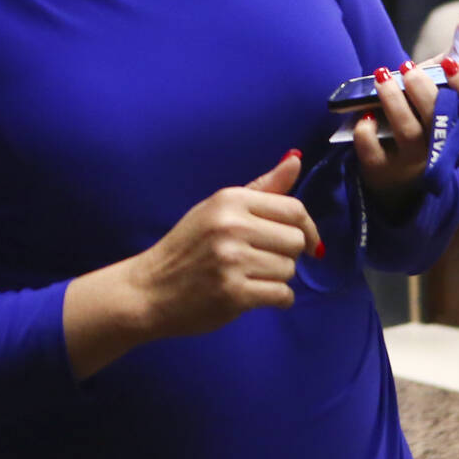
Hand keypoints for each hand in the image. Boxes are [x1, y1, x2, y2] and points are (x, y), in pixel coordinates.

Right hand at [127, 153, 322, 339]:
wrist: (150, 289)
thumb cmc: (187, 246)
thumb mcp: (219, 208)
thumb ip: (262, 187)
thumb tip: (296, 158)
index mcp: (230, 200)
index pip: (294, 209)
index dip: (308, 228)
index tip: (307, 242)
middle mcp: (232, 225)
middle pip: (296, 241)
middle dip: (287, 255)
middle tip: (263, 260)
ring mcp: (232, 261)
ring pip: (290, 270)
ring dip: (278, 278)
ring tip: (251, 277)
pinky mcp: (234, 294)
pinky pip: (282, 296)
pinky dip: (277, 300)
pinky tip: (255, 295)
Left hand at [353, 59, 458, 213]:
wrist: (390, 167)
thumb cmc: (418, 118)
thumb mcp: (435, 90)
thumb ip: (452, 59)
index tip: (450, 65)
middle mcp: (441, 146)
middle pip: (442, 119)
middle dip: (423, 89)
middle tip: (407, 68)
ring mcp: (412, 162)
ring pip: (409, 132)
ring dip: (394, 100)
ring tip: (381, 77)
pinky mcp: (382, 170)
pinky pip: (374, 150)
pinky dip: (367, 130)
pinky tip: (365, 114)